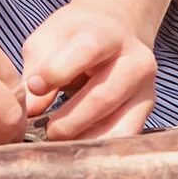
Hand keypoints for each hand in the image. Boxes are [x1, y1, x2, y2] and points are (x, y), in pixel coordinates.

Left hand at [18, 1, 156, 141]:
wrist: (114, 31)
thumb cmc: (74, 37)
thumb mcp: (50, 39)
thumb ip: (37, 68)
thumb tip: (30, 109)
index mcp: (108, 33)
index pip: (87, 51)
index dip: (57, 71)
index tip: (34, 87)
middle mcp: (136, 59)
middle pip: (104, 96)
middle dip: (70, 120)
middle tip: (47, 131)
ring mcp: (146, 87)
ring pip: (120, 124)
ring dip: (86, 140)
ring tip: (61, 143)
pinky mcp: (147, 110)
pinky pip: (126, 137)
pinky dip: (100, 147)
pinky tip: (79, 146)